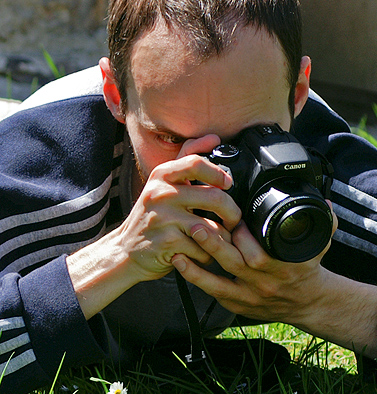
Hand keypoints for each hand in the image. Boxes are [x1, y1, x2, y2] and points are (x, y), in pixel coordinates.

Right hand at [66, 134, 241, 319]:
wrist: (124, 251)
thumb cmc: (151, 217)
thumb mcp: (162, 185)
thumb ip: (187, 160)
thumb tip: (213, 138)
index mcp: (162, 176)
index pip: (196, 163)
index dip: (218, 174)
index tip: (228, 184)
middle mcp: (161, 194)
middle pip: (215, 198)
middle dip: (233, 213)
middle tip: (234, 220)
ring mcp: (164, 219)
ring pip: (212, 228)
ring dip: (223, 238)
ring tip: (222, 240)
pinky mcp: (168, 243)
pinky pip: (202, 249)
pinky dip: (207, 255)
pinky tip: (201, 254)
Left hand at [171, 212, 376, 357]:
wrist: (309, 304)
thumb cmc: (308, 269)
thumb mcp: (321, 245)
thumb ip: (325, 222)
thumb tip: (323, 201)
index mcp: (283, 266)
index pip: (260, 250)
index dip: (244, 234)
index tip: (231, 216)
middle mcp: (264, 282)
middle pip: (237, 264)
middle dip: (216, 245)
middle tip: (196, 225)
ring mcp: (249, 296)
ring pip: (220, 282)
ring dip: (199, 264)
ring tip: (181, 247)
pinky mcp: (238, 305)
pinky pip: (213, 293)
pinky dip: (196, 279)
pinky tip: (180, 264)